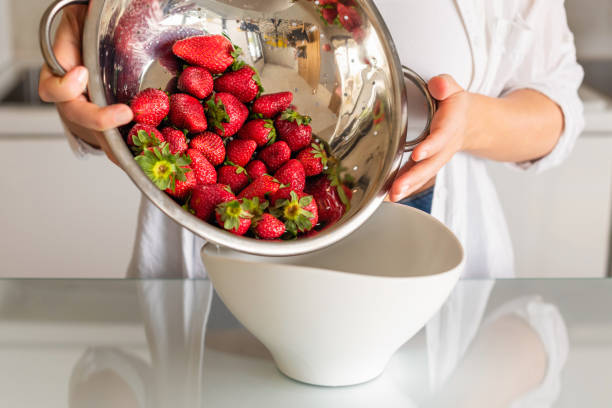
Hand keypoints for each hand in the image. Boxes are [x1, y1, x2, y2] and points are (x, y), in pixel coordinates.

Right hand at [38, 5, 132, 165]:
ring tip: (135, 156)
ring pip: (99, 136)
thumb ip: (79, 30)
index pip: (54, 89)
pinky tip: (143, 161)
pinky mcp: (110, 125)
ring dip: (116, 147)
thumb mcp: (80, 22)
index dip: (65, 86)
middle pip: (79, 118)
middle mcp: (75, 100)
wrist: (102, 43)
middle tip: (124, 114)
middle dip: (100, 120)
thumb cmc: (88, 32)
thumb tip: (98, 17)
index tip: (81, 73)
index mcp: (63, 75)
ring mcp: (93, 114)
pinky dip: (127, 153)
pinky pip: (115, 143)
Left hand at [389, 74, 471, 201]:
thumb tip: (438, 85)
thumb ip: (445, 85)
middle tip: (398, 188)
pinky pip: (417, 177)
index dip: (430, 146)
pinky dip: (405, 187)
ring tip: (392, 196)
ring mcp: (437, 158)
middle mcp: (444, 146)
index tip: (417, 154)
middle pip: (431, 164)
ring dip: (407, 186)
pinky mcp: (427, 164)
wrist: (469, 122)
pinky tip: (390, 195)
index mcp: (450, 125)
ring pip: (424, 174)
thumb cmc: (454, 105)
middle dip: (414, 177)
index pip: (441, 137)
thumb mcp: (453, 89)